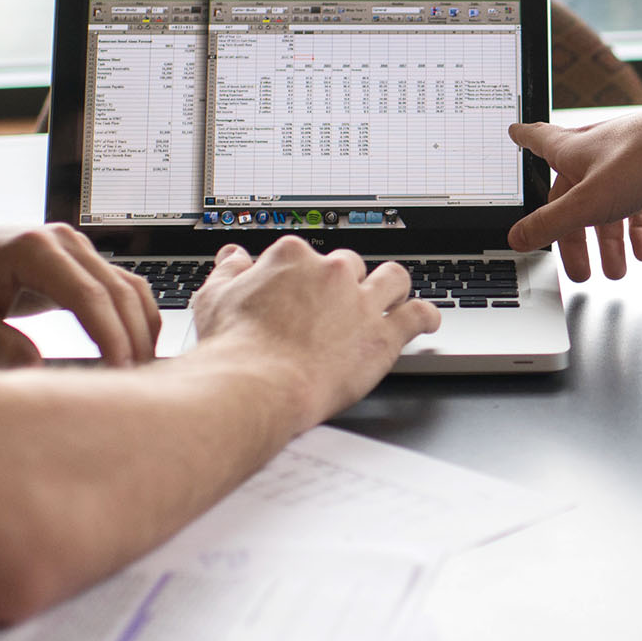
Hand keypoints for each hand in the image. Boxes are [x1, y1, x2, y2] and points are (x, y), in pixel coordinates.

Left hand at [0, 223, 160, 368]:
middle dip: (133, 336)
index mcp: (34, 248)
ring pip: (128, 287)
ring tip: (142, 368)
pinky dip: (132, 316)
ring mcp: (76, 247)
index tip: (120, 370)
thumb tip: (38, 373)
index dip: (110, 334)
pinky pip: (119, 286)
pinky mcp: (80, 261)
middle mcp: (63, 241)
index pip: (88, 294)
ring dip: (140, 326)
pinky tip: (133, 347)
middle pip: (118, 290)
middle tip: (140, 380)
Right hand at [190, 237, 440, 424]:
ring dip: (392, 287)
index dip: (305, 275)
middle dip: (345, 282)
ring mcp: (361, 301)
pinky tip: (426, 321)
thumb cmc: (234, 348)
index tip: (303, 290)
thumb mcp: (215, 299)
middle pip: (349, 266)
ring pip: (392, 279)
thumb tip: (234, 256)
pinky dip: (426, 316)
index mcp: (292, 257)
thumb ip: (229, 271)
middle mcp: (331, 272)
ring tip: (391, 298)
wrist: (257, 385)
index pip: (306, 255)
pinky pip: (418, 315)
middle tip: (338, 305)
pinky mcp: (383, 335)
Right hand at [505, 111, 641, 281]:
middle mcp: (597, 150)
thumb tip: (517, 237)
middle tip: (578, 268)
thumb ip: (551, 223)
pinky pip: (639, 204)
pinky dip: (638, 230)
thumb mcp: (586, 201)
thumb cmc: (641, 158)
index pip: (540, 140)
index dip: (525, 138)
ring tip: (615, 271)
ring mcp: (627, 159)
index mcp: (573, 150)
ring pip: (609, 205)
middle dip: (576, 236)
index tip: (516, 132)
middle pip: (576, 196)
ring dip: (610, 242)